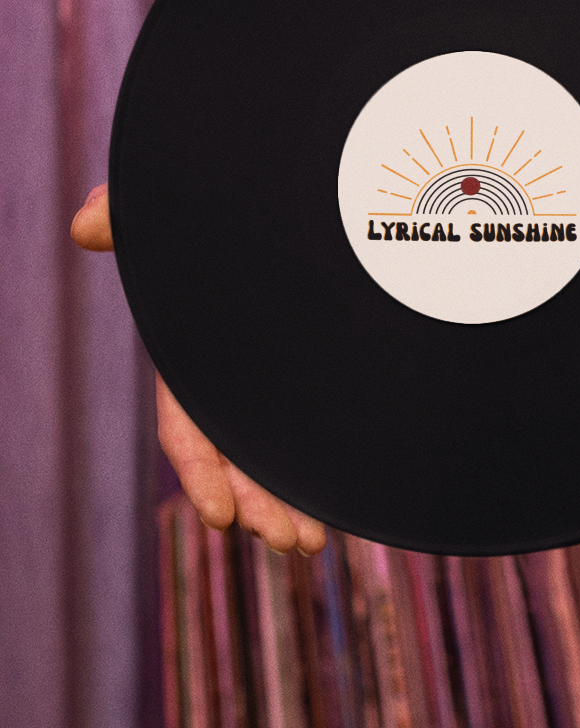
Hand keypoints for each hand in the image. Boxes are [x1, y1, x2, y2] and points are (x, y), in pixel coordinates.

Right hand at [70, 183, 328, 555]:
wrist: (277, 184)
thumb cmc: (215, 196)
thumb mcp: (168, 208)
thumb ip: (128, 212)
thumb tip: (87, 225)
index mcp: (193, 352)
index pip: (188, 426)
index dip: (204, 474)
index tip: (222, 518)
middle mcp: (231, 372)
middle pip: (238, 453)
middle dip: (259, 503)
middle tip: (295, 541)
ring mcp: (274, 373)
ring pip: (277, 449)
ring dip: (292, 498)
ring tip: (314, 542)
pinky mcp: (318, 366)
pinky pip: (316, 425)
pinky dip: (326, 464)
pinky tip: (344, 498)